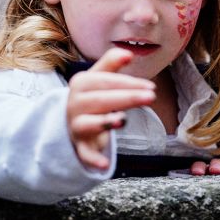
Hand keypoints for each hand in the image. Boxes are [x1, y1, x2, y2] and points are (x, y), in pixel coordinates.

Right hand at [67, 48, 155, 169]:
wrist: (69, 121)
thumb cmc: (92, 96)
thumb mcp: (98, 77)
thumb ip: (111, 63)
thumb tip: (128, 53)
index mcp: (81, 84)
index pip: (106, 81)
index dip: (128, 83)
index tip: (151, 86)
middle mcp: (75, 104)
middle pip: (101, 100)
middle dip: (126, 98)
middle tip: (151, 97)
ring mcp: (75, 125)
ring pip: (89, 124)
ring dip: (105, 122)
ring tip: (123, 120)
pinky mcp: (79, 145)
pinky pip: (84, 154)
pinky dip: (93, 159)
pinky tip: (105, 166)